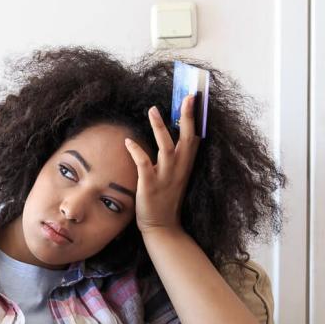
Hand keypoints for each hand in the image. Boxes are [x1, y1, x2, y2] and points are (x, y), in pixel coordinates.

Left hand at [123, 92, 201, 233]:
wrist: (162, 227)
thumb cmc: (166, 199)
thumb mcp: (175, 175)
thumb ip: (175, 157)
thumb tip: (169, 136)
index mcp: (185, 165)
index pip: (194, 137)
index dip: (196, 117)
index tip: (196, 97)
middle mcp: (179, 168)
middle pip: (186, 137)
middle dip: (188, 116)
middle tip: (188, 96)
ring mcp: (165, 176)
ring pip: (166, 147)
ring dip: (160, 128)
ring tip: (153, 110)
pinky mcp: (150, 185)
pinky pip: (144, 164)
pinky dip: (137, 151)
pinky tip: (128, 141)